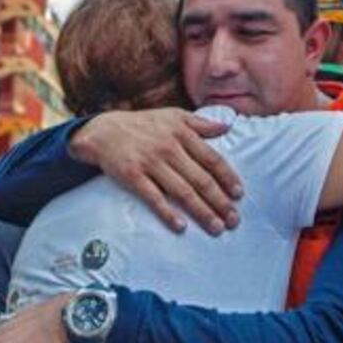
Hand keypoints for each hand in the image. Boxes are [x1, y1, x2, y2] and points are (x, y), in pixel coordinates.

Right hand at [70, 109, 242, 234]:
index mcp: (182, 133)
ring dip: (202, 211)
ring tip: (216, 227)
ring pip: (182, 191)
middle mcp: (169, 148)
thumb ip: (201, 123)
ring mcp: (150, 163)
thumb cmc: (143, 124)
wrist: (103, 130)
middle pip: (201, 179)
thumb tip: (228, 126)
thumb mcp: (173, 115)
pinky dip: (168, 213)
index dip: (228, 178)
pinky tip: (181, 227)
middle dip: (220, 201)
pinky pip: (153, 198)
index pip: (212, 159)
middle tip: (233, 220)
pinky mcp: (132, 176)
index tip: (239, 194)